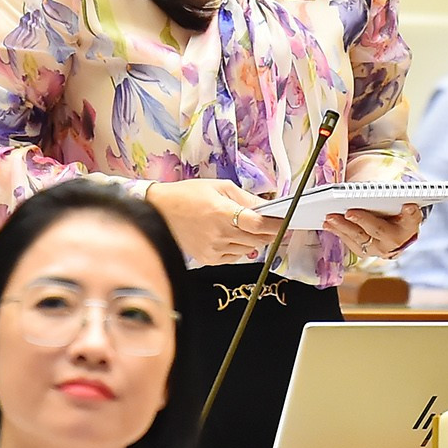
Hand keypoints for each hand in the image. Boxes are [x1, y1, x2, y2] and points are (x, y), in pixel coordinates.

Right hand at [145, 180, 280, 265]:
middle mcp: (219, 234)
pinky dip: (240, 248)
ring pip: (248, 250)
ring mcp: (213, 250)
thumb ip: (245, 198)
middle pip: (258, 240)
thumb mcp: (219, 187)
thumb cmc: (188, 195)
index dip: (276, 225)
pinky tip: (233, 236)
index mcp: (222, 213)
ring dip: (255, 240)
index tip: (288, 221)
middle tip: (274, 224)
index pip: (258, 224)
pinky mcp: (208, 259)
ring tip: (248, 227)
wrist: (159, 212)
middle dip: (269, 232)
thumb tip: (266, 207)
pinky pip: (235, 257)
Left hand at [324, 204, 421, 259]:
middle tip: (349, 212)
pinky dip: (338, 232)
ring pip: (360, 239)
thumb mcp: (403, 201)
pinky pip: (350, 243)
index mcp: (410, 225)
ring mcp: (379, 249)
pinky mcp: (365, 251)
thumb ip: (400, 197)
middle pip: (378, 230)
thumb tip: (402, 200)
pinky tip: (328, 223)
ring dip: (343, 227)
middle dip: (363, 221)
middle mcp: (395, 241)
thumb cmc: (397, 211)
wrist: (395, 231)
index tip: (408, 206)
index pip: (412, 218)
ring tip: (331, 217)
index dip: (411, 214)